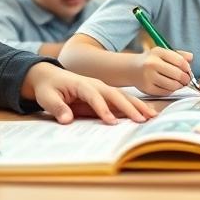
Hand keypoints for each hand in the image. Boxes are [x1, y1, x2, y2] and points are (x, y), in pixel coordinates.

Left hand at [24, 63, 155, 123]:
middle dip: (129, 107)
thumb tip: (67, 120)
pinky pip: (122, 101)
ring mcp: (102, 88)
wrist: (49, 76)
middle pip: (115, 95)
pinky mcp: (105, 95)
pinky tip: (146, 114)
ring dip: (138, 106)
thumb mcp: (47, 97)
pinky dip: (135, 107)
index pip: (94, 96)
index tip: (112, 122)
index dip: (103, 109)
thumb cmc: (48, 88)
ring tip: (152, 116)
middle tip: (141, 120)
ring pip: (123, 96)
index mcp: (81, 84)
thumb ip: (57, 108)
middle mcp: (95, 84)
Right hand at [137, 48, 194, 94]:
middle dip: (185, 79)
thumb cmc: (151, 60)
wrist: (132, 69)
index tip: (188, 70)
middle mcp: (152, 63)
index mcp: (158, 52)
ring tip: (179, 84)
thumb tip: (191, 57)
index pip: (180, 61)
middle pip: (177, 74)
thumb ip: (178, 55)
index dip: (187, 68)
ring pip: (172, 85)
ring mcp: (148, 76)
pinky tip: (170, 87)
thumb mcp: (162, 53)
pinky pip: (165, 92)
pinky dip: (171, 91)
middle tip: (186, 80)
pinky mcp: (147, 88)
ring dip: (179, 86)